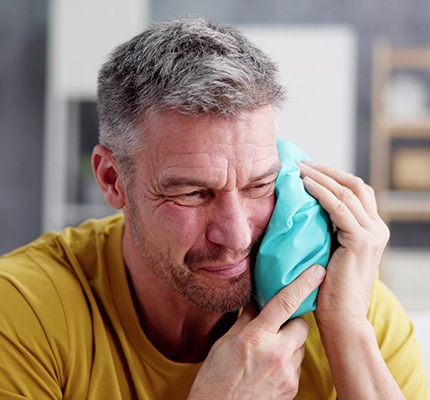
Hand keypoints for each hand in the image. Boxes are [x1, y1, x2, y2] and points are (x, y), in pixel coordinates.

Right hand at [188, 265, 325, 399]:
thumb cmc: (216, 378)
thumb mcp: (225, 342)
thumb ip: (246, 319)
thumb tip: (258, 300)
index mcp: (256, 337)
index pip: (285, 303)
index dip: (303, 283)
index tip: (317, 270)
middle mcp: (276, 353)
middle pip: (301, 325)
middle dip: (293, 321)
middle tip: (276, 326)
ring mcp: (287, 373)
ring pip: (300, 346)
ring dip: (289, 343)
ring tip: (268, 352)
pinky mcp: (292, 388)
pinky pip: (297, 365)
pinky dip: (287, 361)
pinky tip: (269, 367)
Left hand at [298, 161, 388, 325]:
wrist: (342, 317)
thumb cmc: (330, 287)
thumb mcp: (332, 250)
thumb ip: (330, 229)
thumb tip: (308, 208)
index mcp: (373, 229)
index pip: (357, 191)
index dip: (333, 176)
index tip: (309, 169)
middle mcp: (377, 228)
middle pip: (355, 185)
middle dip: (327, 171)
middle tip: (302, 164)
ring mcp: (372, 234)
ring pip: (347, 192)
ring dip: (321, 177)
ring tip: (299, 170)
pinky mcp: (361, 241)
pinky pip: (339, 208)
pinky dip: (321, 193)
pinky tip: (305, 185)